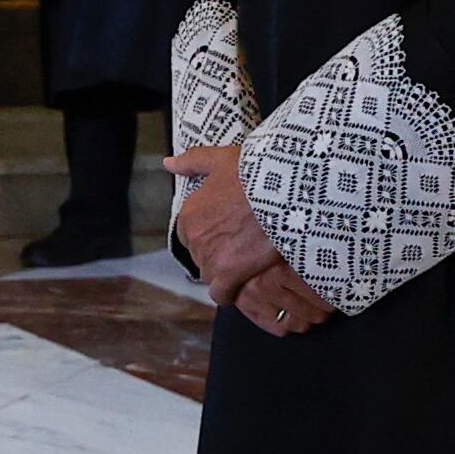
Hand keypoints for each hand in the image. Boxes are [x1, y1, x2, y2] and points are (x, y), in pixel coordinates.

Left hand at [170, 145, 326, 331]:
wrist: (286, 191)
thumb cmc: (256, 174)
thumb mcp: (222, 159)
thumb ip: (192, 162)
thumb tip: (168, 163)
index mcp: (189, 214)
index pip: (190, 234)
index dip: (211, 233)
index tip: (228, 231)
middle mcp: (194, 238)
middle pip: (201, 255)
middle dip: (219, 252)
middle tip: (243, 246)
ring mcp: (210, 257)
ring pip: (211, 274)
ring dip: (225, 272)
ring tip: (248, 263)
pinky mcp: (229, 274)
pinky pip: (222, 293)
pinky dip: (230, 292)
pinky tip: (242, 286)